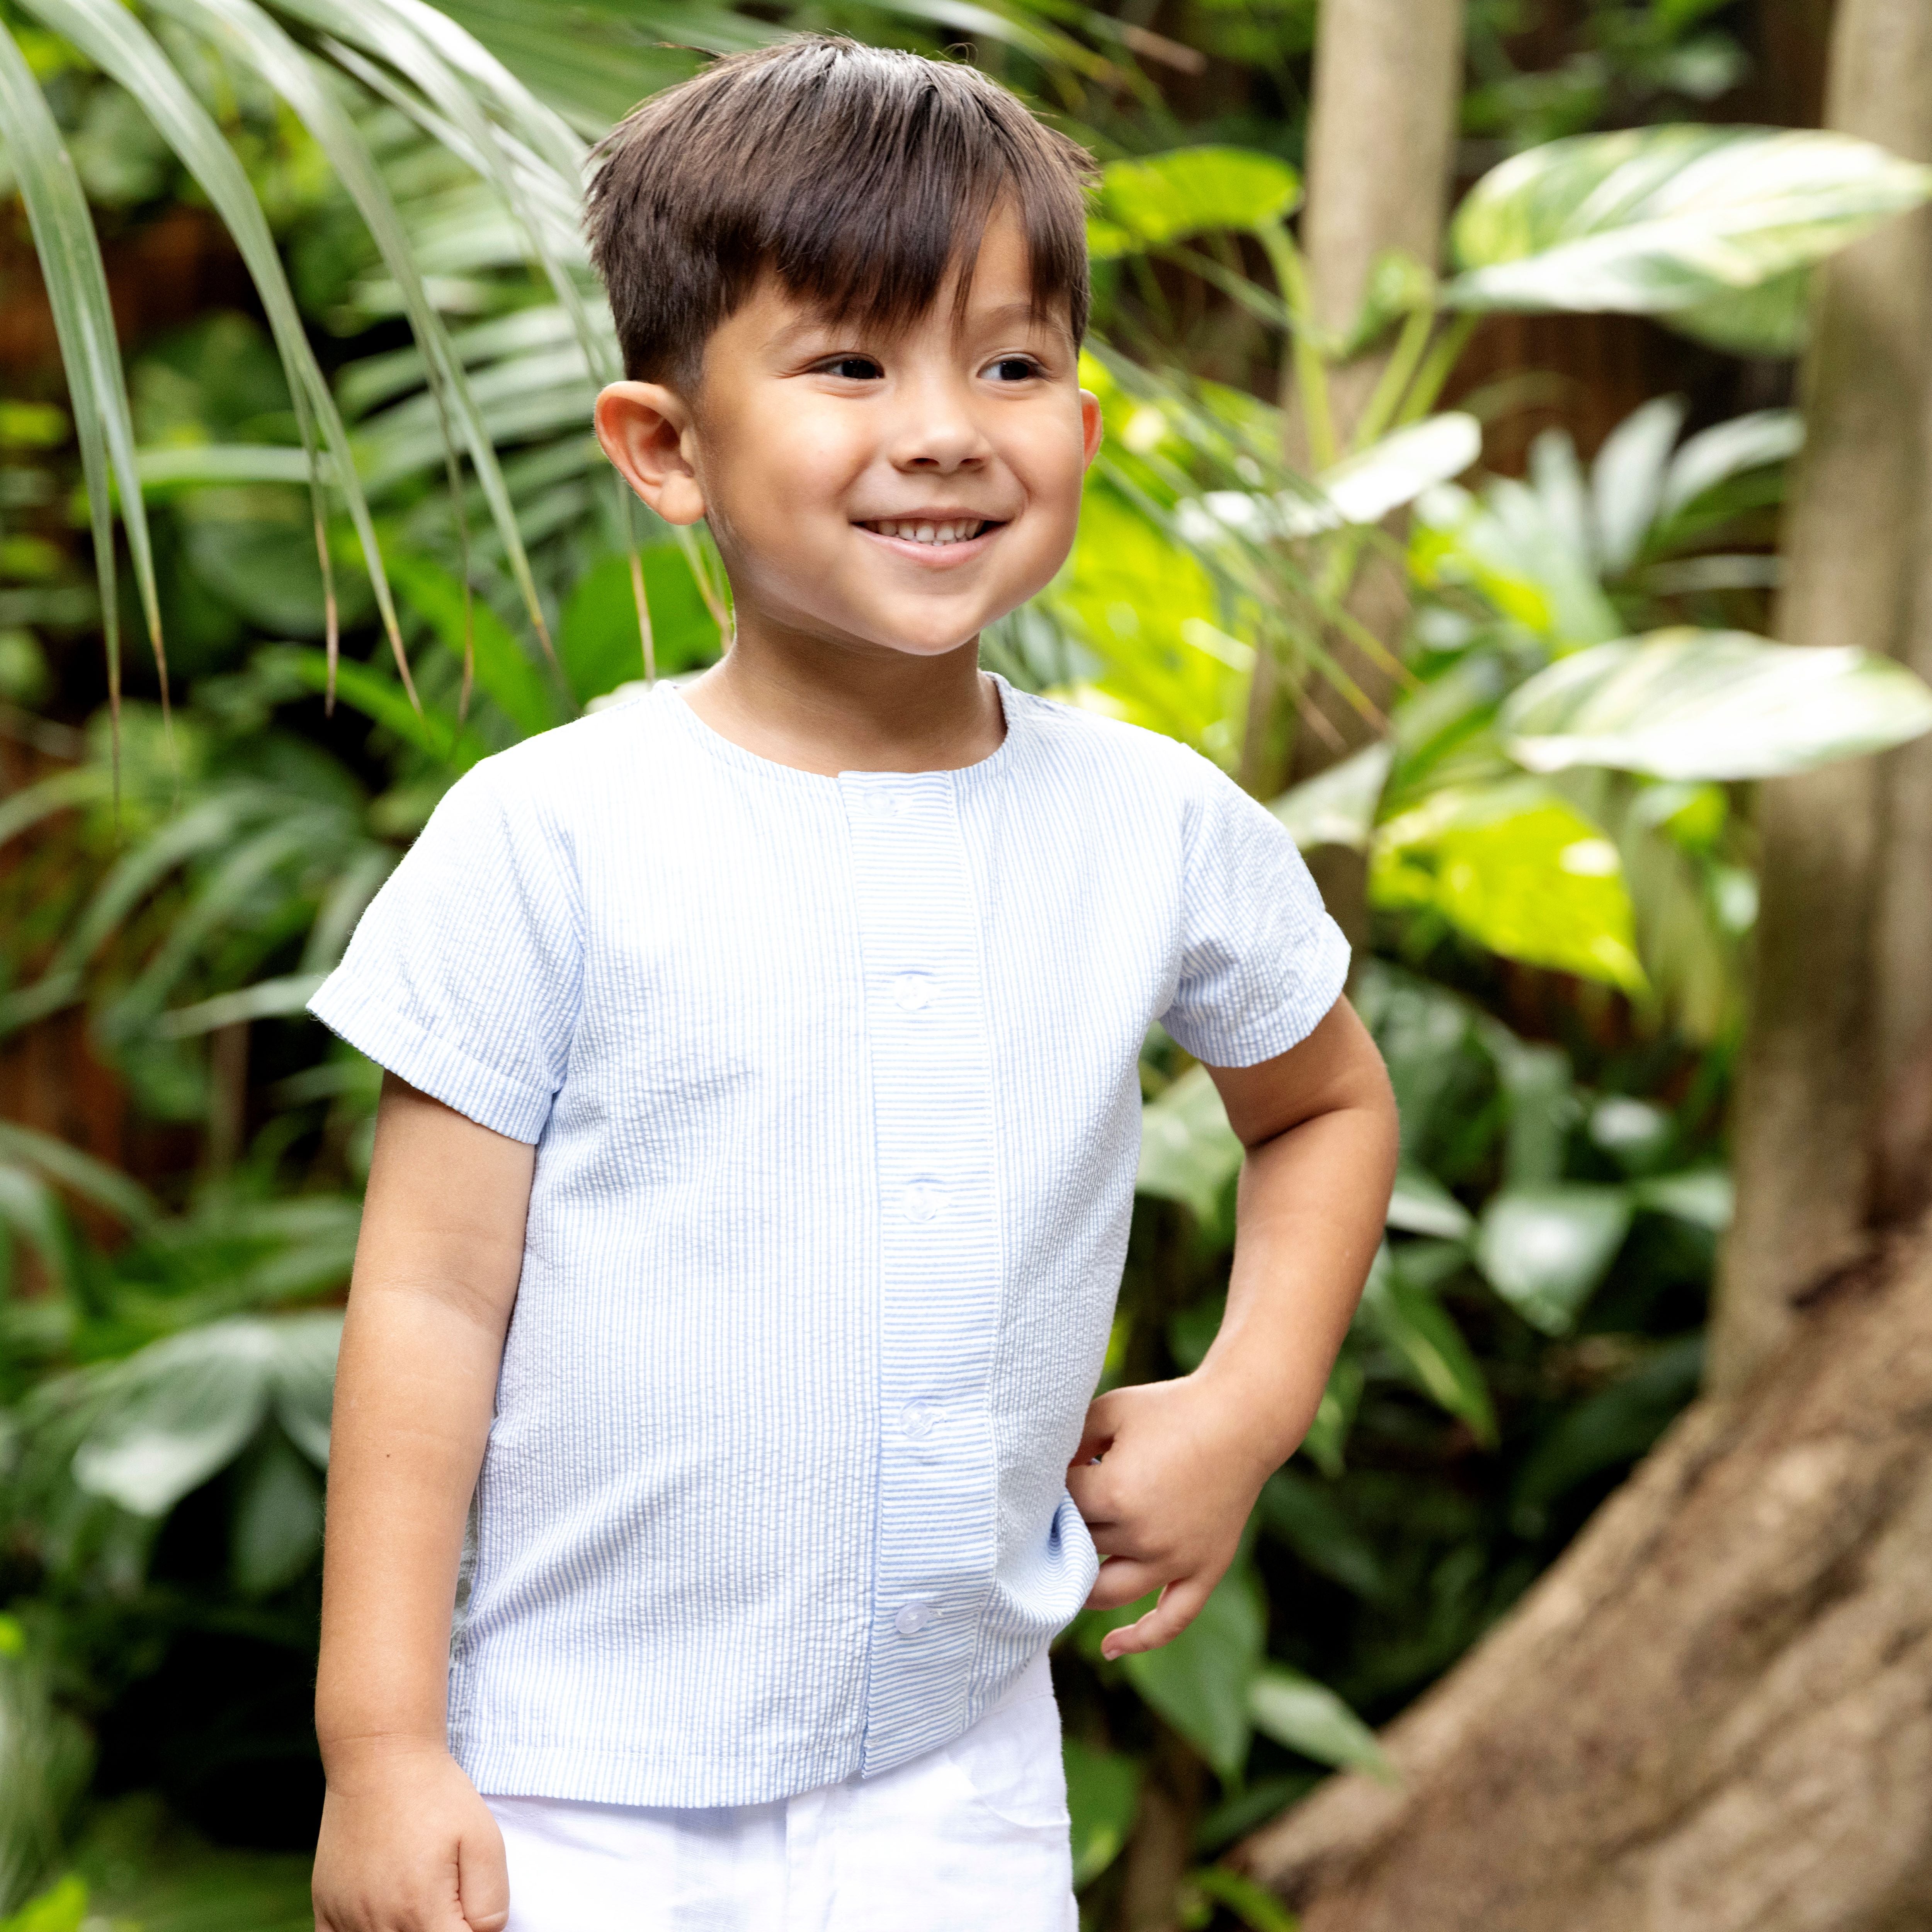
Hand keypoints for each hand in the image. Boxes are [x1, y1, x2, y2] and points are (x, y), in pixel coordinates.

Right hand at [313, 1742, 508, 1931]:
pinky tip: (381, 1916)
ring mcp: (346, 1919)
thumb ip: (489, 1901)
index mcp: (421, 1912)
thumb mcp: (484, 1839)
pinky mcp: (325, 1906)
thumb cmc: (436, 1794)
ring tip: (416, 1893)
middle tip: (444, 1892)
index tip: (469, 1907)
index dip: (470, 1931)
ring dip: (404, 1930)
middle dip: (439, 1927)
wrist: (380, 1757)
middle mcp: (378, 1925)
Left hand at [1066, 1373, 1276, 1660]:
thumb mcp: (1111, 1411)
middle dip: (1063, 1533)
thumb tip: (1043, 1474)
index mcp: (1116, 1493)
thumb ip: (1072, 1442)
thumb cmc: (1171, 1409)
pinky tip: (1110, 1647)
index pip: (1062, 1507)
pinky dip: (1140, 1639)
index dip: (1049, 1493)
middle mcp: (1143, 1535)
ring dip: (1080, 1586)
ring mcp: (1175, 1559)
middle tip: (1049, 1523)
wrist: (1242, 1418)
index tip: (1048, 1480)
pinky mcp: (1204, 1570)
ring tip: (1061, 1579)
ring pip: (1108, 1591)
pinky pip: (1171, 1620)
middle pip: (1080, 1548)